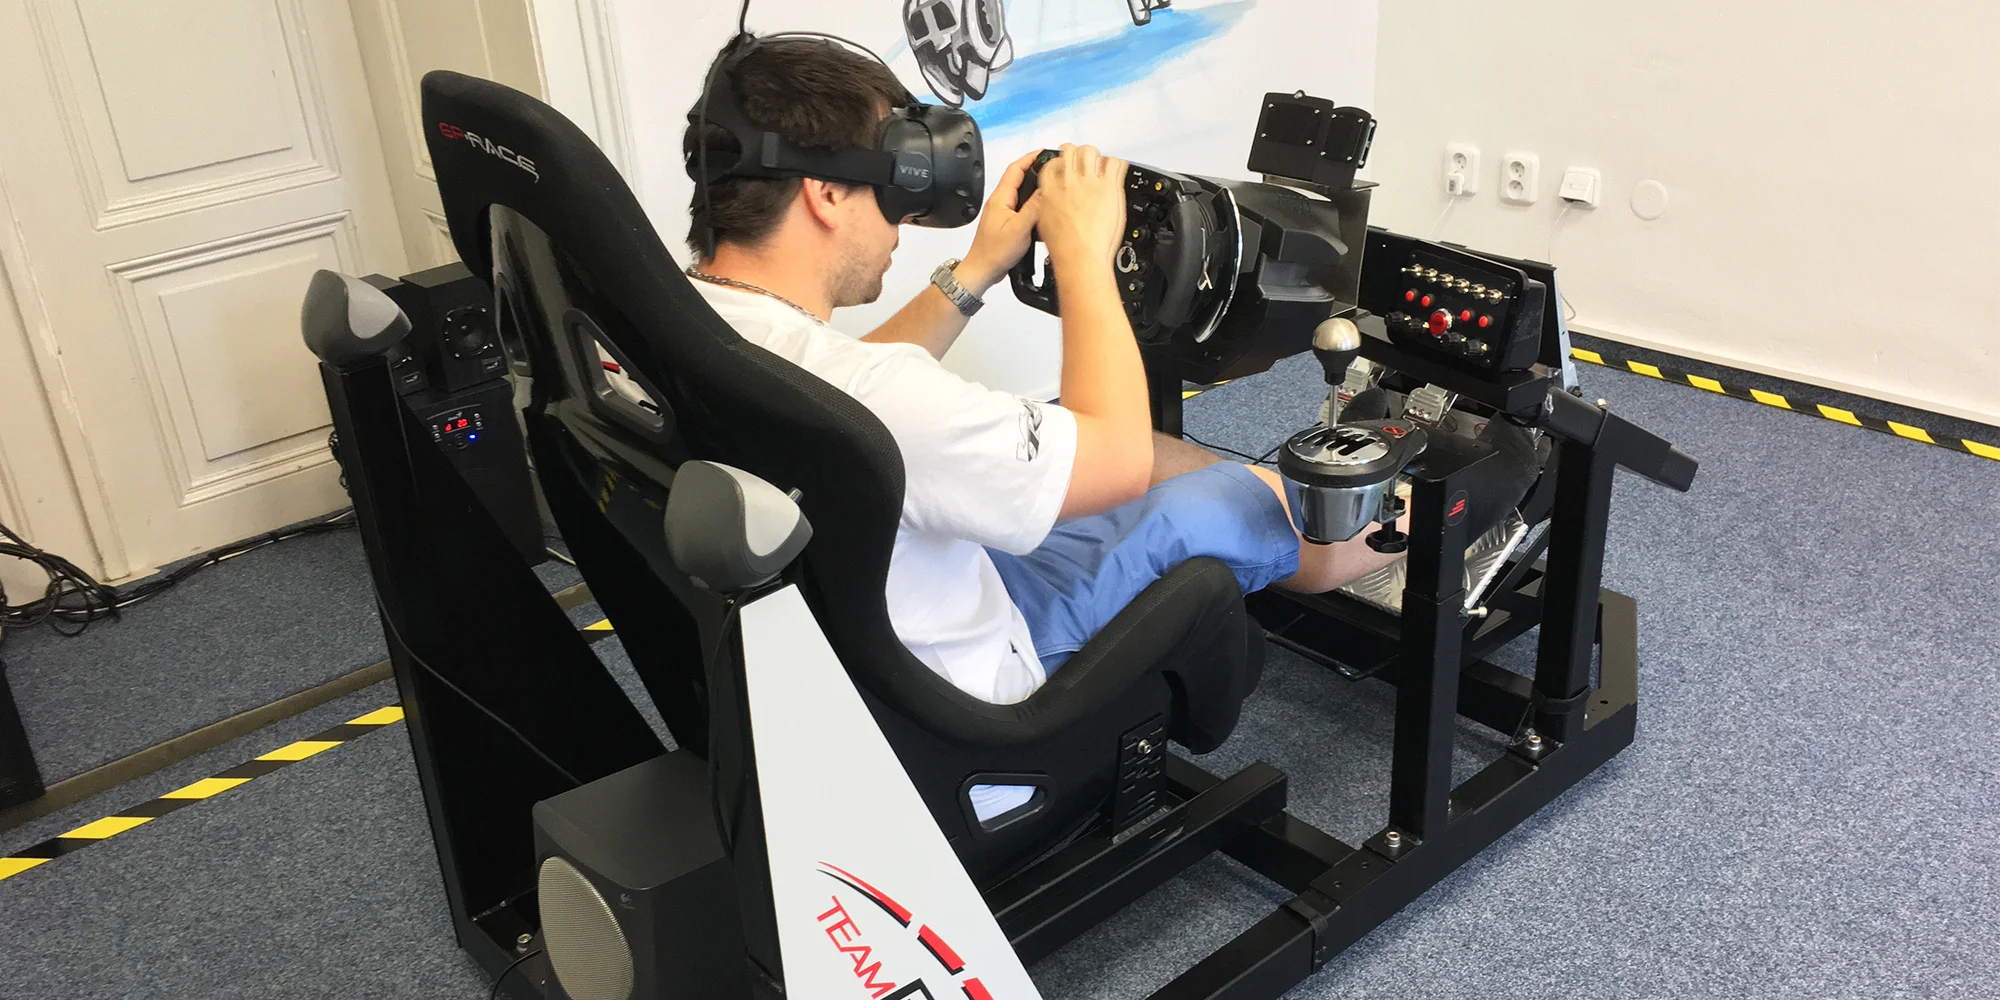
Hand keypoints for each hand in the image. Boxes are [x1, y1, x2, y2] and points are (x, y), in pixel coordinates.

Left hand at [958, 150, 1045, 293]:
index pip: (1016, 169)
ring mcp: (1003, 212)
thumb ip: (1034, 208)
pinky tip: (1044, 212)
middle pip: (1019, 178)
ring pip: (1022, 194)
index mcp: (1001, 198)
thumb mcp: (1019, 229)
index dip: (1030, 158)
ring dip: (1036, 188)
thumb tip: (1048, 190)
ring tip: (1052, 188)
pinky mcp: (1007, 223)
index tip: (1045, 152)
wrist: (983, 270)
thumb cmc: (995, 252)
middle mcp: (1000, 202)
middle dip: (1036, 170)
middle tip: (1054, 169)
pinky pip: (1022, 208)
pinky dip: (1034, 206)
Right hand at [1033, 144, 1128, 273]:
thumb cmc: (1064, 247)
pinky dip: (1116, 165)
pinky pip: (1114, 163)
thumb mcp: (1044, 222)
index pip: (1053, 162)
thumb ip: (1048, 203)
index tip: (1066, 166)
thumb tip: (1052, 199)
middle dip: (1078, 154)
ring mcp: (1089, 182)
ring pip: (1091, 151)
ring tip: (1100, 167)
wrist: (1080, 257)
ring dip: (1096, 157)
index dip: (1061, 162)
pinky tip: (1116, 173)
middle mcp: (1068, 181)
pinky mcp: (1108, 187)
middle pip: (1071, 150)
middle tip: (1085, 163)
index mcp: (1049, 189)